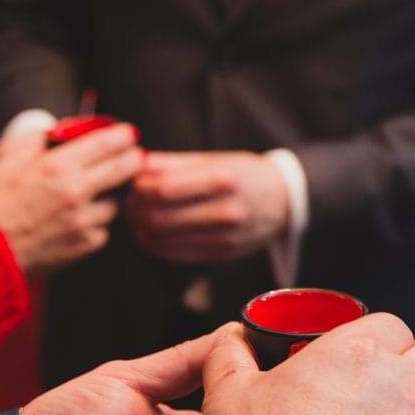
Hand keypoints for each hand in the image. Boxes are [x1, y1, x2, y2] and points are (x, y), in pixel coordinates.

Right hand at [0, 123, 141, 272]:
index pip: (108, 142)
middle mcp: (76, 192)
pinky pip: (103, 229)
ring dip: (107, 196)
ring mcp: (83, 222)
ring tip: (86, 195)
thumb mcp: (7, 159)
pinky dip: (94, 223)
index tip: (127, 134)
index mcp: (57, 166)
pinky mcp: (85, 246)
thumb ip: (39, 141)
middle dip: (132, 159)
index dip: (123, 135)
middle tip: (130, 157)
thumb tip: (63, 132)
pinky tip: (74, 220)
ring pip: (115, 203)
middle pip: (126, 169)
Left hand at [127, 151, 289, 263]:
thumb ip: (173, 163)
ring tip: (139, 217)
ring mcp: (226, 237)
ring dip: (142, 229)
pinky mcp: (223, 255)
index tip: (133, 183)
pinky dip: (156, 245)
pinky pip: (176, 255)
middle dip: (136, 210)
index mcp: (224, 179)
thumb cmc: (244, 175)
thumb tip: (135, 165)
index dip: (138, 188)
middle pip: (159, 216)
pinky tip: (152, 234)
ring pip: (164, 239)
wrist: (283, 202)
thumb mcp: (214, 159)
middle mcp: (227, 210)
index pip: (163, 188)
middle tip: (131, 202)